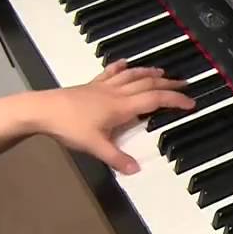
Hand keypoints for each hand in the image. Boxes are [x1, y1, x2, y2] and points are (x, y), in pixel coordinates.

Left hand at [33, 60, 193, 173]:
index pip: (155, 99)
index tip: (191, 102)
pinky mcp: (91, 86)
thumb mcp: (95, 146)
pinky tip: (125, 63)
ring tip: (162, 71)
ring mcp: (103, 87)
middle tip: (184, 83)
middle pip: (148, 84)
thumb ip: (116, 158)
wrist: (41, 110)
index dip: (175, 100)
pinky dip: (120, 67)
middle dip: (168, 83)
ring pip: (132, 75)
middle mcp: (116, 93)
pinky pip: (110, 73)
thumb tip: (135, 169)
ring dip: (149, 72)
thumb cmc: (68, 126)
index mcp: (122, 106)